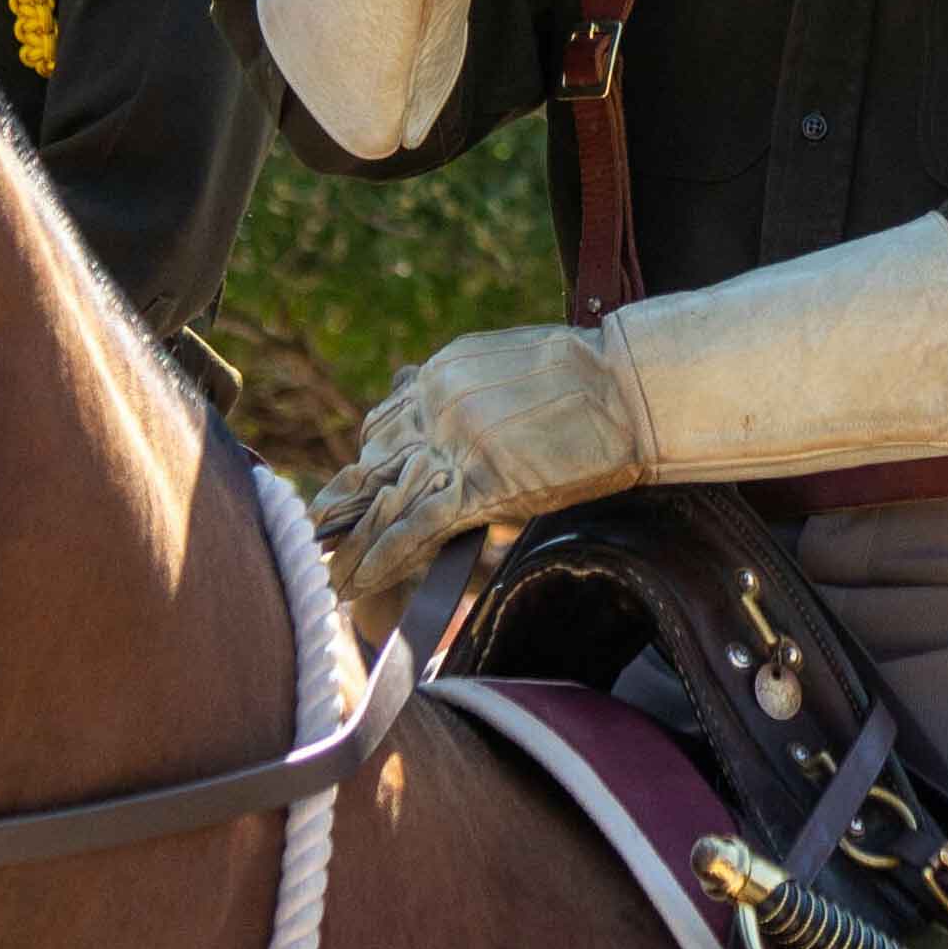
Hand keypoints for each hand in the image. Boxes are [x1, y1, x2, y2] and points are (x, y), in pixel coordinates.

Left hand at [311, 319, 651, 599]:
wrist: (628, 387)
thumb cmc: (590, 378)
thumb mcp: (514, 365)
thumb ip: (473, 389)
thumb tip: (459, 416)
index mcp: (442, 372)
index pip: (384, 423)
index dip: (367, 464)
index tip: (354, 489)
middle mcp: (434, 405)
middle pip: (372, 463)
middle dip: (344, 506)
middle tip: (319, 537)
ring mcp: (453, 445)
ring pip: (385, 502)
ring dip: (353, 546)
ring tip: (332, 578)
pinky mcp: (478, 483)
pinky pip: (416, 528)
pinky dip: (382, 558)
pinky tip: (361, 583)